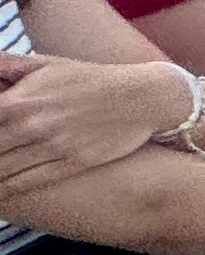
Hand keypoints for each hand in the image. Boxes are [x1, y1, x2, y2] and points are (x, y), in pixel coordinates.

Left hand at [0, 54, 204, 184]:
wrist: (141, 97)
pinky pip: (25, 183)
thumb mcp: (45, 64)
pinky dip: (3, 190)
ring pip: (0, 171)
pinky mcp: (70, 165)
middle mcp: (32, 126)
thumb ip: (4, 67)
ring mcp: (52, 148)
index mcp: (20, 101)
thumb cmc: (88, 79)